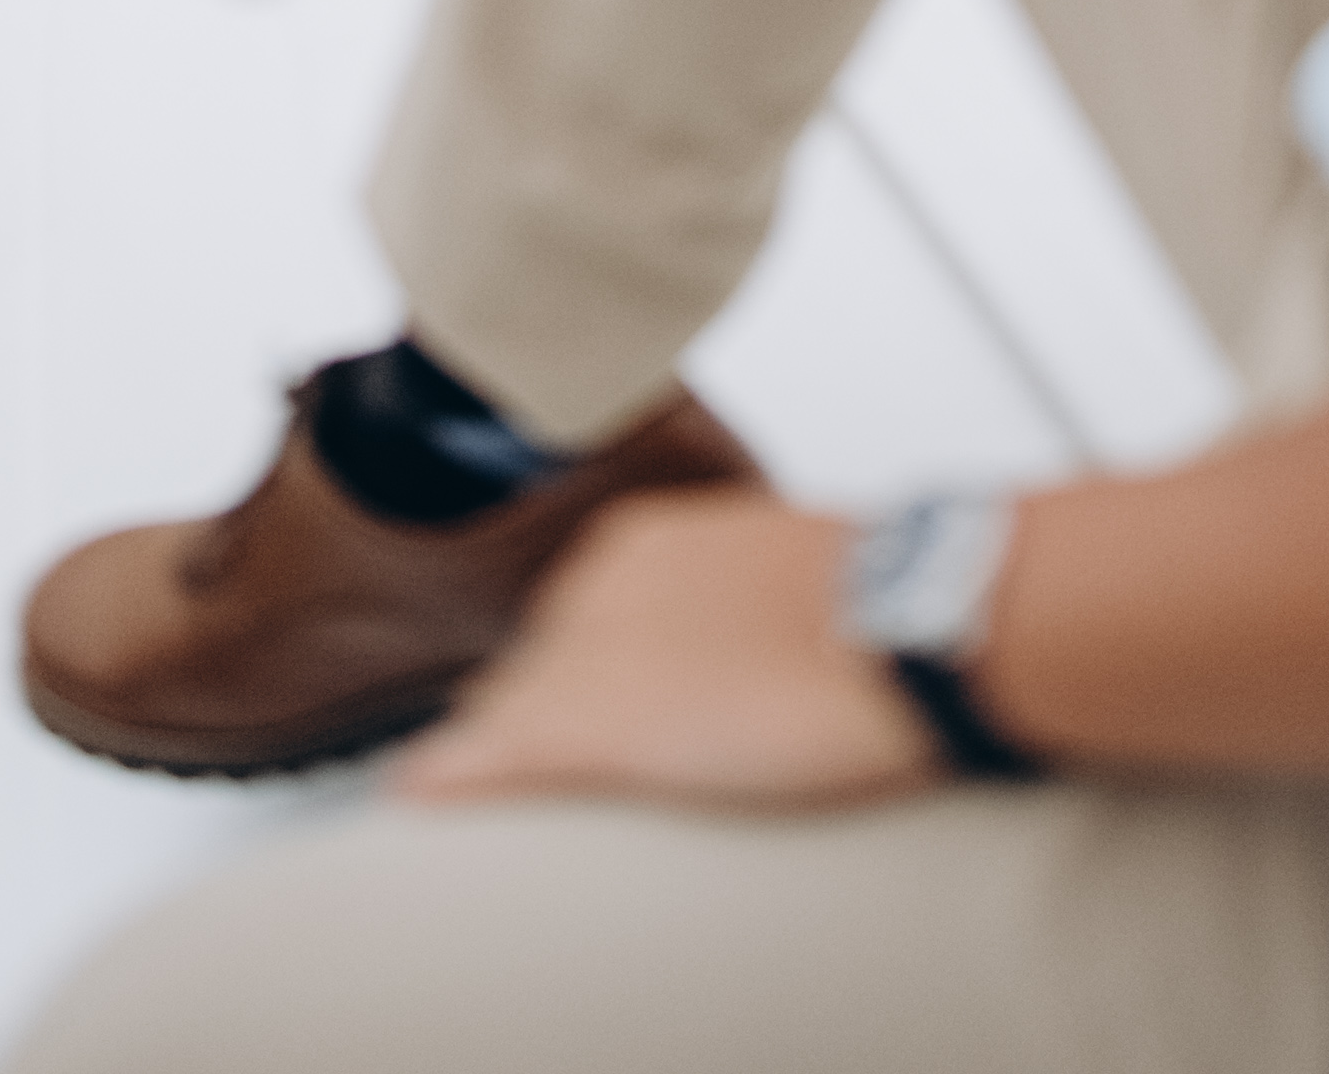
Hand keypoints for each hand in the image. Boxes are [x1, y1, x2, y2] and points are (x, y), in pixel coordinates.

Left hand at [396, 499, 937, 815]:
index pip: (574, 615)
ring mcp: (594, 645)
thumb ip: (736, 594)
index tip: (595, 700)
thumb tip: (747, 631)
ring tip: (483, 784)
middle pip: (537, 659)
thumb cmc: (877, 598)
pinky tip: (422, 790)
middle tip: (543, 754)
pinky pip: (499, 748)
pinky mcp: (595, 722)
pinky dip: (456, 771)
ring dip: (505, 742)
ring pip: (517, 703)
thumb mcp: (789, 575)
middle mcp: (604, 579)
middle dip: (539, 704)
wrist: (906, 618)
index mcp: (651, 537)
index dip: (578, 670)